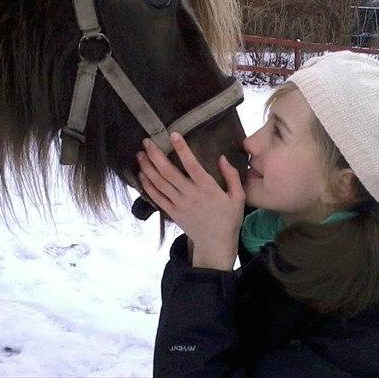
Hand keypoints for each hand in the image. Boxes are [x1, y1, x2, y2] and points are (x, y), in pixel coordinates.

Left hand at [137, 132, 244, 270]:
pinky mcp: (172, 212)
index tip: (173, 134)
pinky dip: (147, 186)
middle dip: (156, 155)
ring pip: (159, 183)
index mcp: (207, 188)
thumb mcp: (238, 197)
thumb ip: (232, 175)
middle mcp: (190, 194)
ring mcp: (179, 204)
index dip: (182, 149)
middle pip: (169, 172)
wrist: (216, 244)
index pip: (192, 165)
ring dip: (148, 168)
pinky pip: (157, 197)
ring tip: (140, 154)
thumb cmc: (228, 219)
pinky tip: (142, 175)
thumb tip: (222, 157)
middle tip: (147, 141)